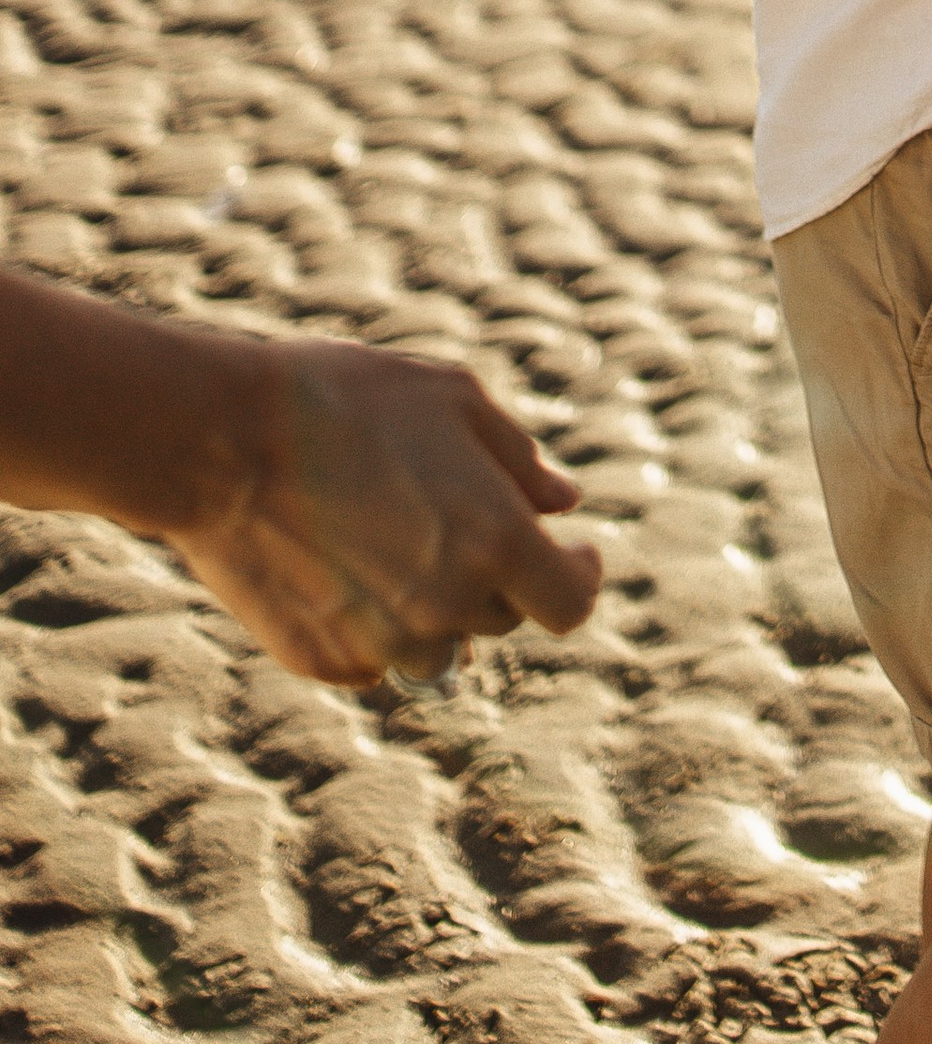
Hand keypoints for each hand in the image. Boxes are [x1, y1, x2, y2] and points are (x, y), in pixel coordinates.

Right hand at [166, 332, 601, 689]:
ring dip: (437, 608)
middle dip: (497, 573)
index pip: (570, 603)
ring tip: (392, 537)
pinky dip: (373, 623)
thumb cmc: (349, 401)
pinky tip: (340, 560)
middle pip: (502, 617)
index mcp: (496, 542)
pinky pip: (373, 658)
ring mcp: (382, 643)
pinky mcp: (322, 661)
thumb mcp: (454, 400)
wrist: (225, 439)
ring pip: (439, 647)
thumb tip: (561, 504)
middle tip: (452, 512)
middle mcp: (447, 606)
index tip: (572, 552)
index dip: (577, 577)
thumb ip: (518, 462)